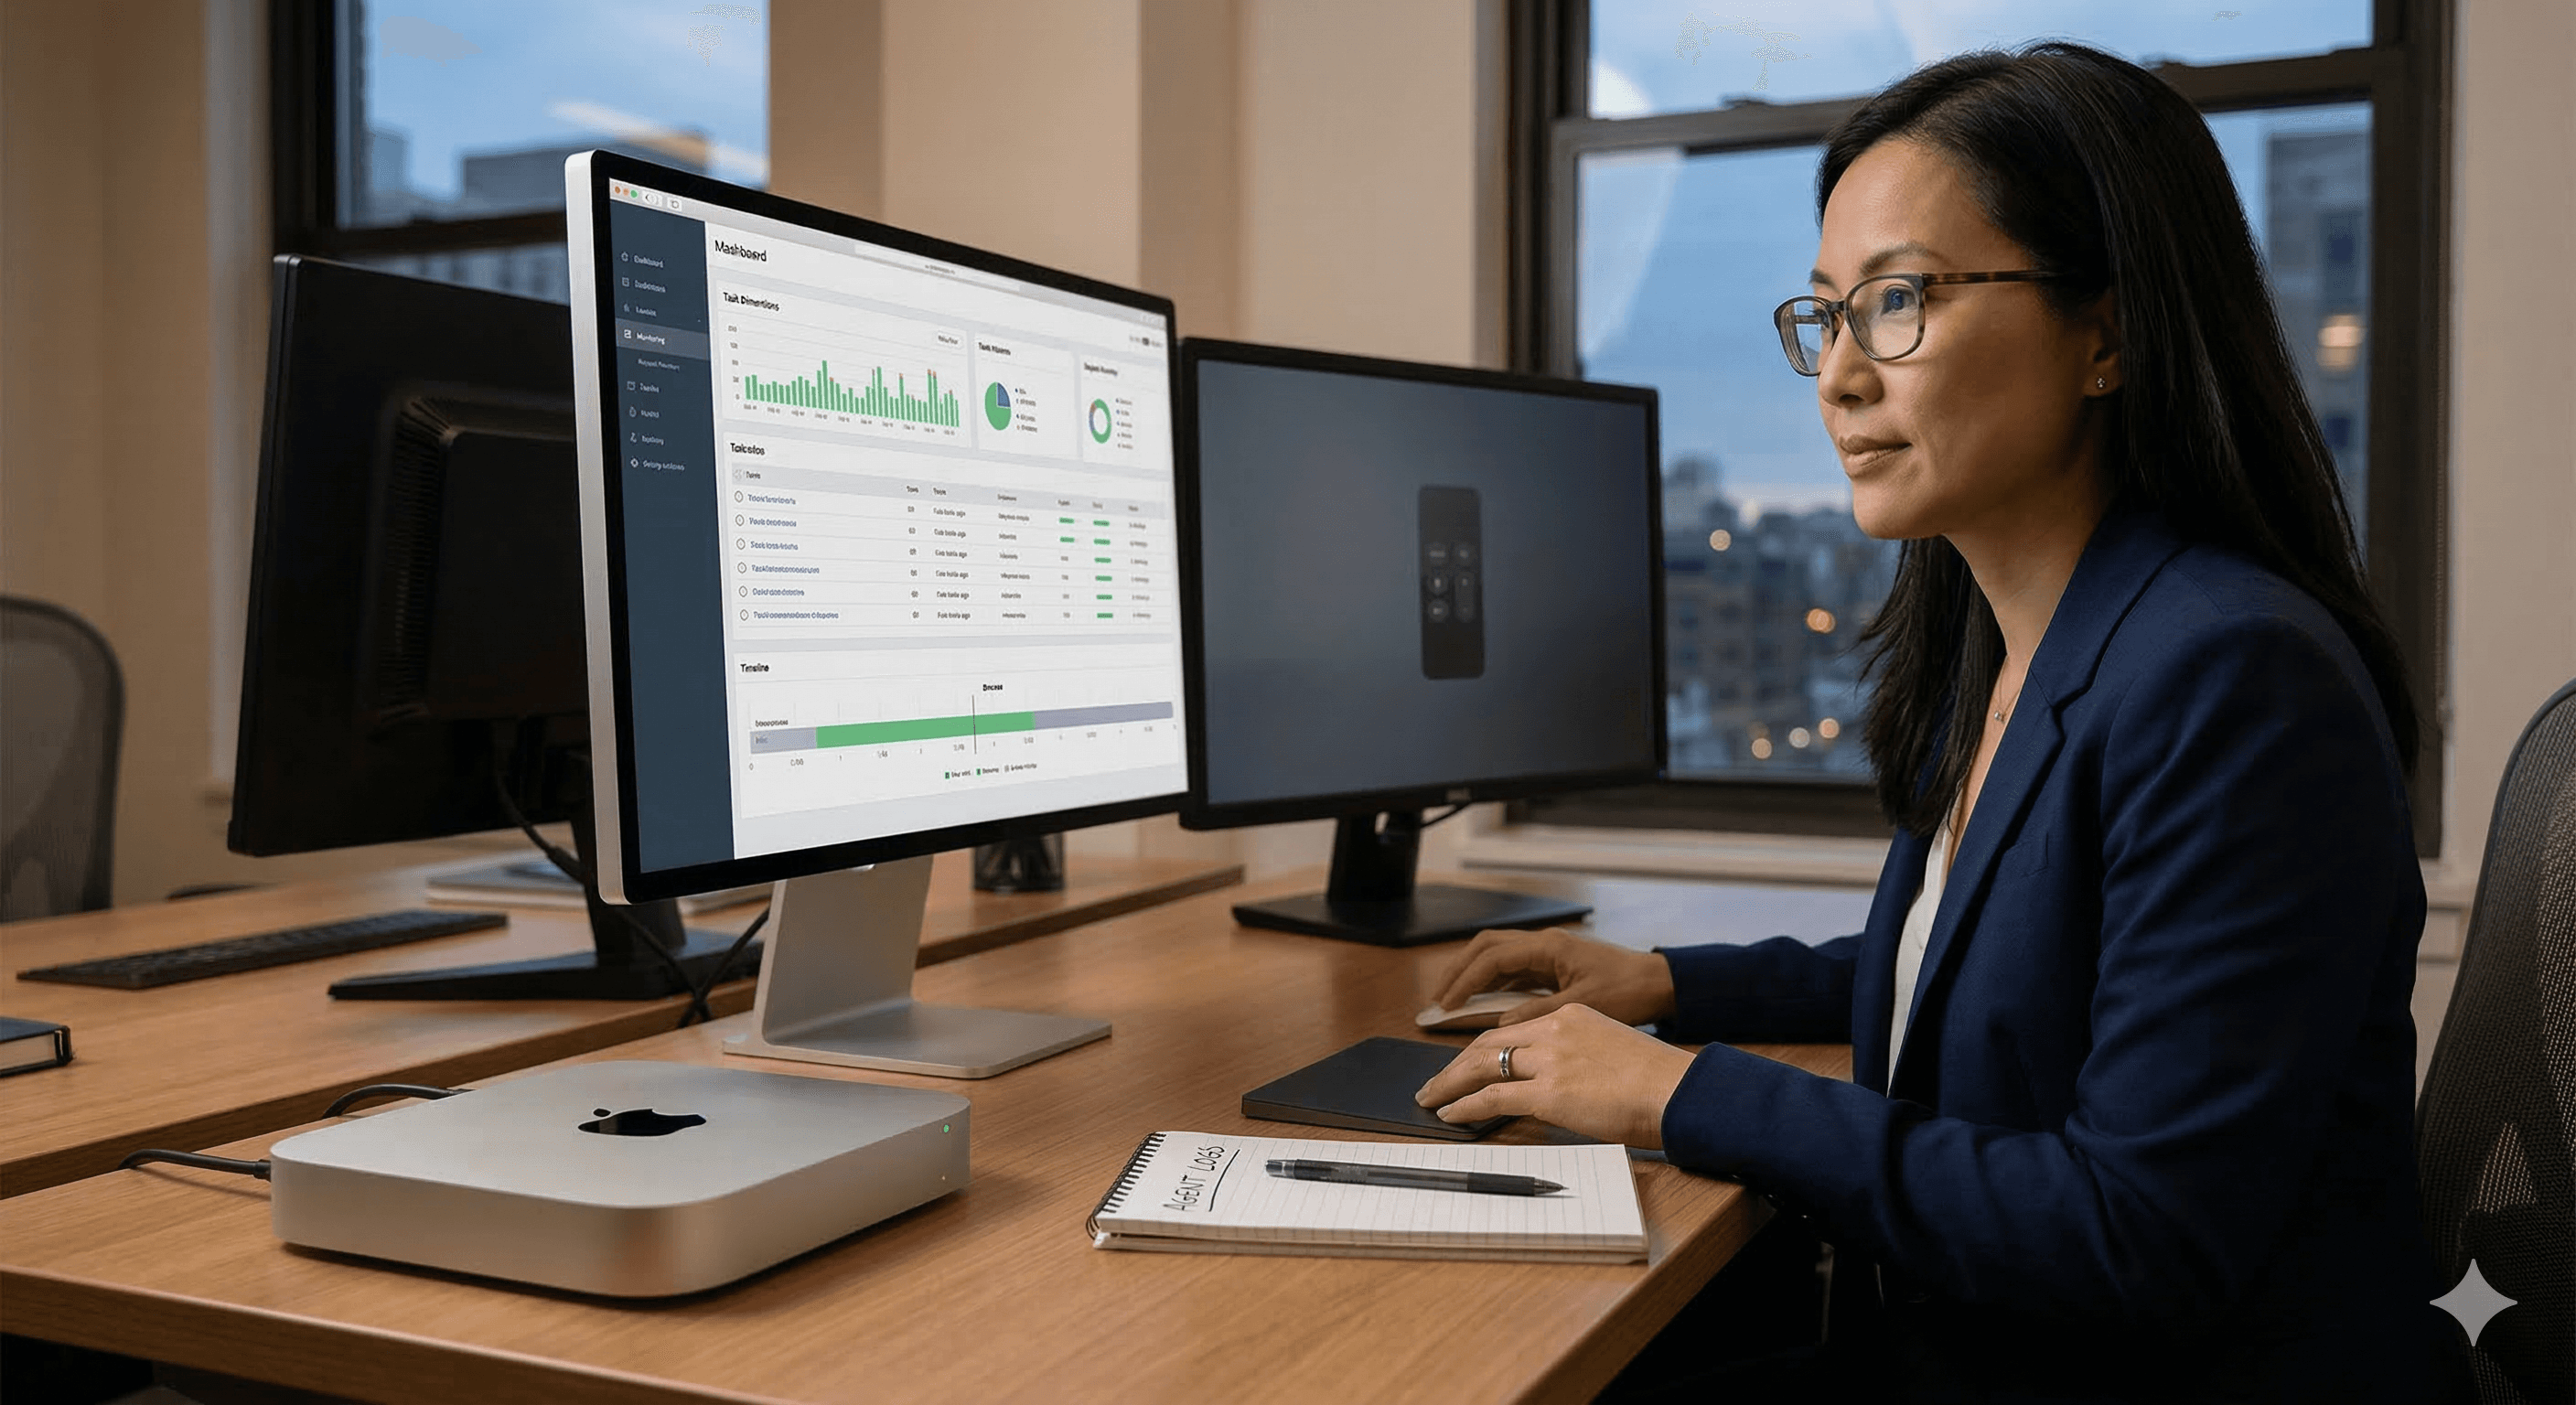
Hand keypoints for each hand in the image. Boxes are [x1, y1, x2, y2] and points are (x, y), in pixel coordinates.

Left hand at [1413, 1005, 1695, 1147]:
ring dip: (1450, 1083)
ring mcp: (1549, 1060)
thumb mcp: (1611, 1049)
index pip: (1511, 1030)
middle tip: (1435, 1081)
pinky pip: (1492, 1098)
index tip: (1466, 1062)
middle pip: (1487, 1043)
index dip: (1481, 1049)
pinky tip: (1451, 1114)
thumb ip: (1579, 1056)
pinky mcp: (1548, 1092)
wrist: (1676, 1090)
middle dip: (1455, 1064)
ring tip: (1431, 1098)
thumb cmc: (1655, 1080)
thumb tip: (1561, 1081)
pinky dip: (1465, 1106)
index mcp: (1570, 1015)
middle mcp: (1554, 1030)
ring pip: (1481, 1066)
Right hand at [1429, 927, 1678, 1028]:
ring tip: (1451, 1001)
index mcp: (1548, 947)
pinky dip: (1493, 984)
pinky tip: (1483, 1004)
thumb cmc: (1628, 990)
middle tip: (1437, 998)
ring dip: (1473, 976)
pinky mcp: (1554, 967)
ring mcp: (1548, 954)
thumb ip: (1538, 1012)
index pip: (1491, 958)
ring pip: (1497, 957)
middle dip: (1458, 971)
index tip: (1445, 1004)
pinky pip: (1513, 971)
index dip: (1464, 981)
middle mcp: (1544, 945)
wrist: (1659, 984)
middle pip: (1486, 948)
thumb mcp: (1581, 1006)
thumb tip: (1500, 1022)